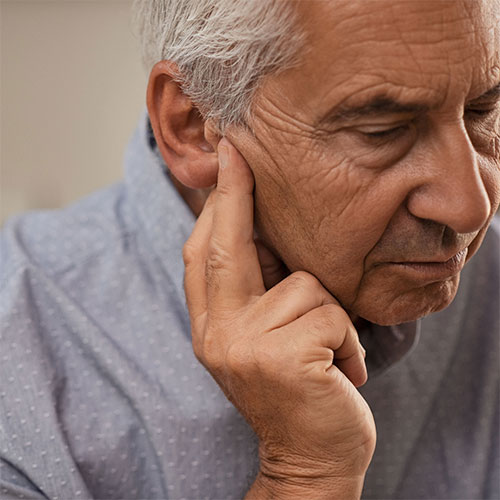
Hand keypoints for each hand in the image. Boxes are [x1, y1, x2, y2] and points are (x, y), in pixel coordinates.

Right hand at [183, 138, 375, 498]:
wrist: (308, 458)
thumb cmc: (295, 388)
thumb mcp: (263, 339)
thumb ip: (255, 292)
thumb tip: (260, 228)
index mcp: (210, 326)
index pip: (204, 254)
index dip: (215, 206)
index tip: (226, 161)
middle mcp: (217, 334)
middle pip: (226, 247)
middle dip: (234, 193)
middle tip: (237, 150)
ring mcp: (245, 348)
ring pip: (304, 285)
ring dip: (331, 315)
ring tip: (329, 353)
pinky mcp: (284, 361)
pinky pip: (333, 318)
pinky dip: (350, 342)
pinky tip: (343, 373)